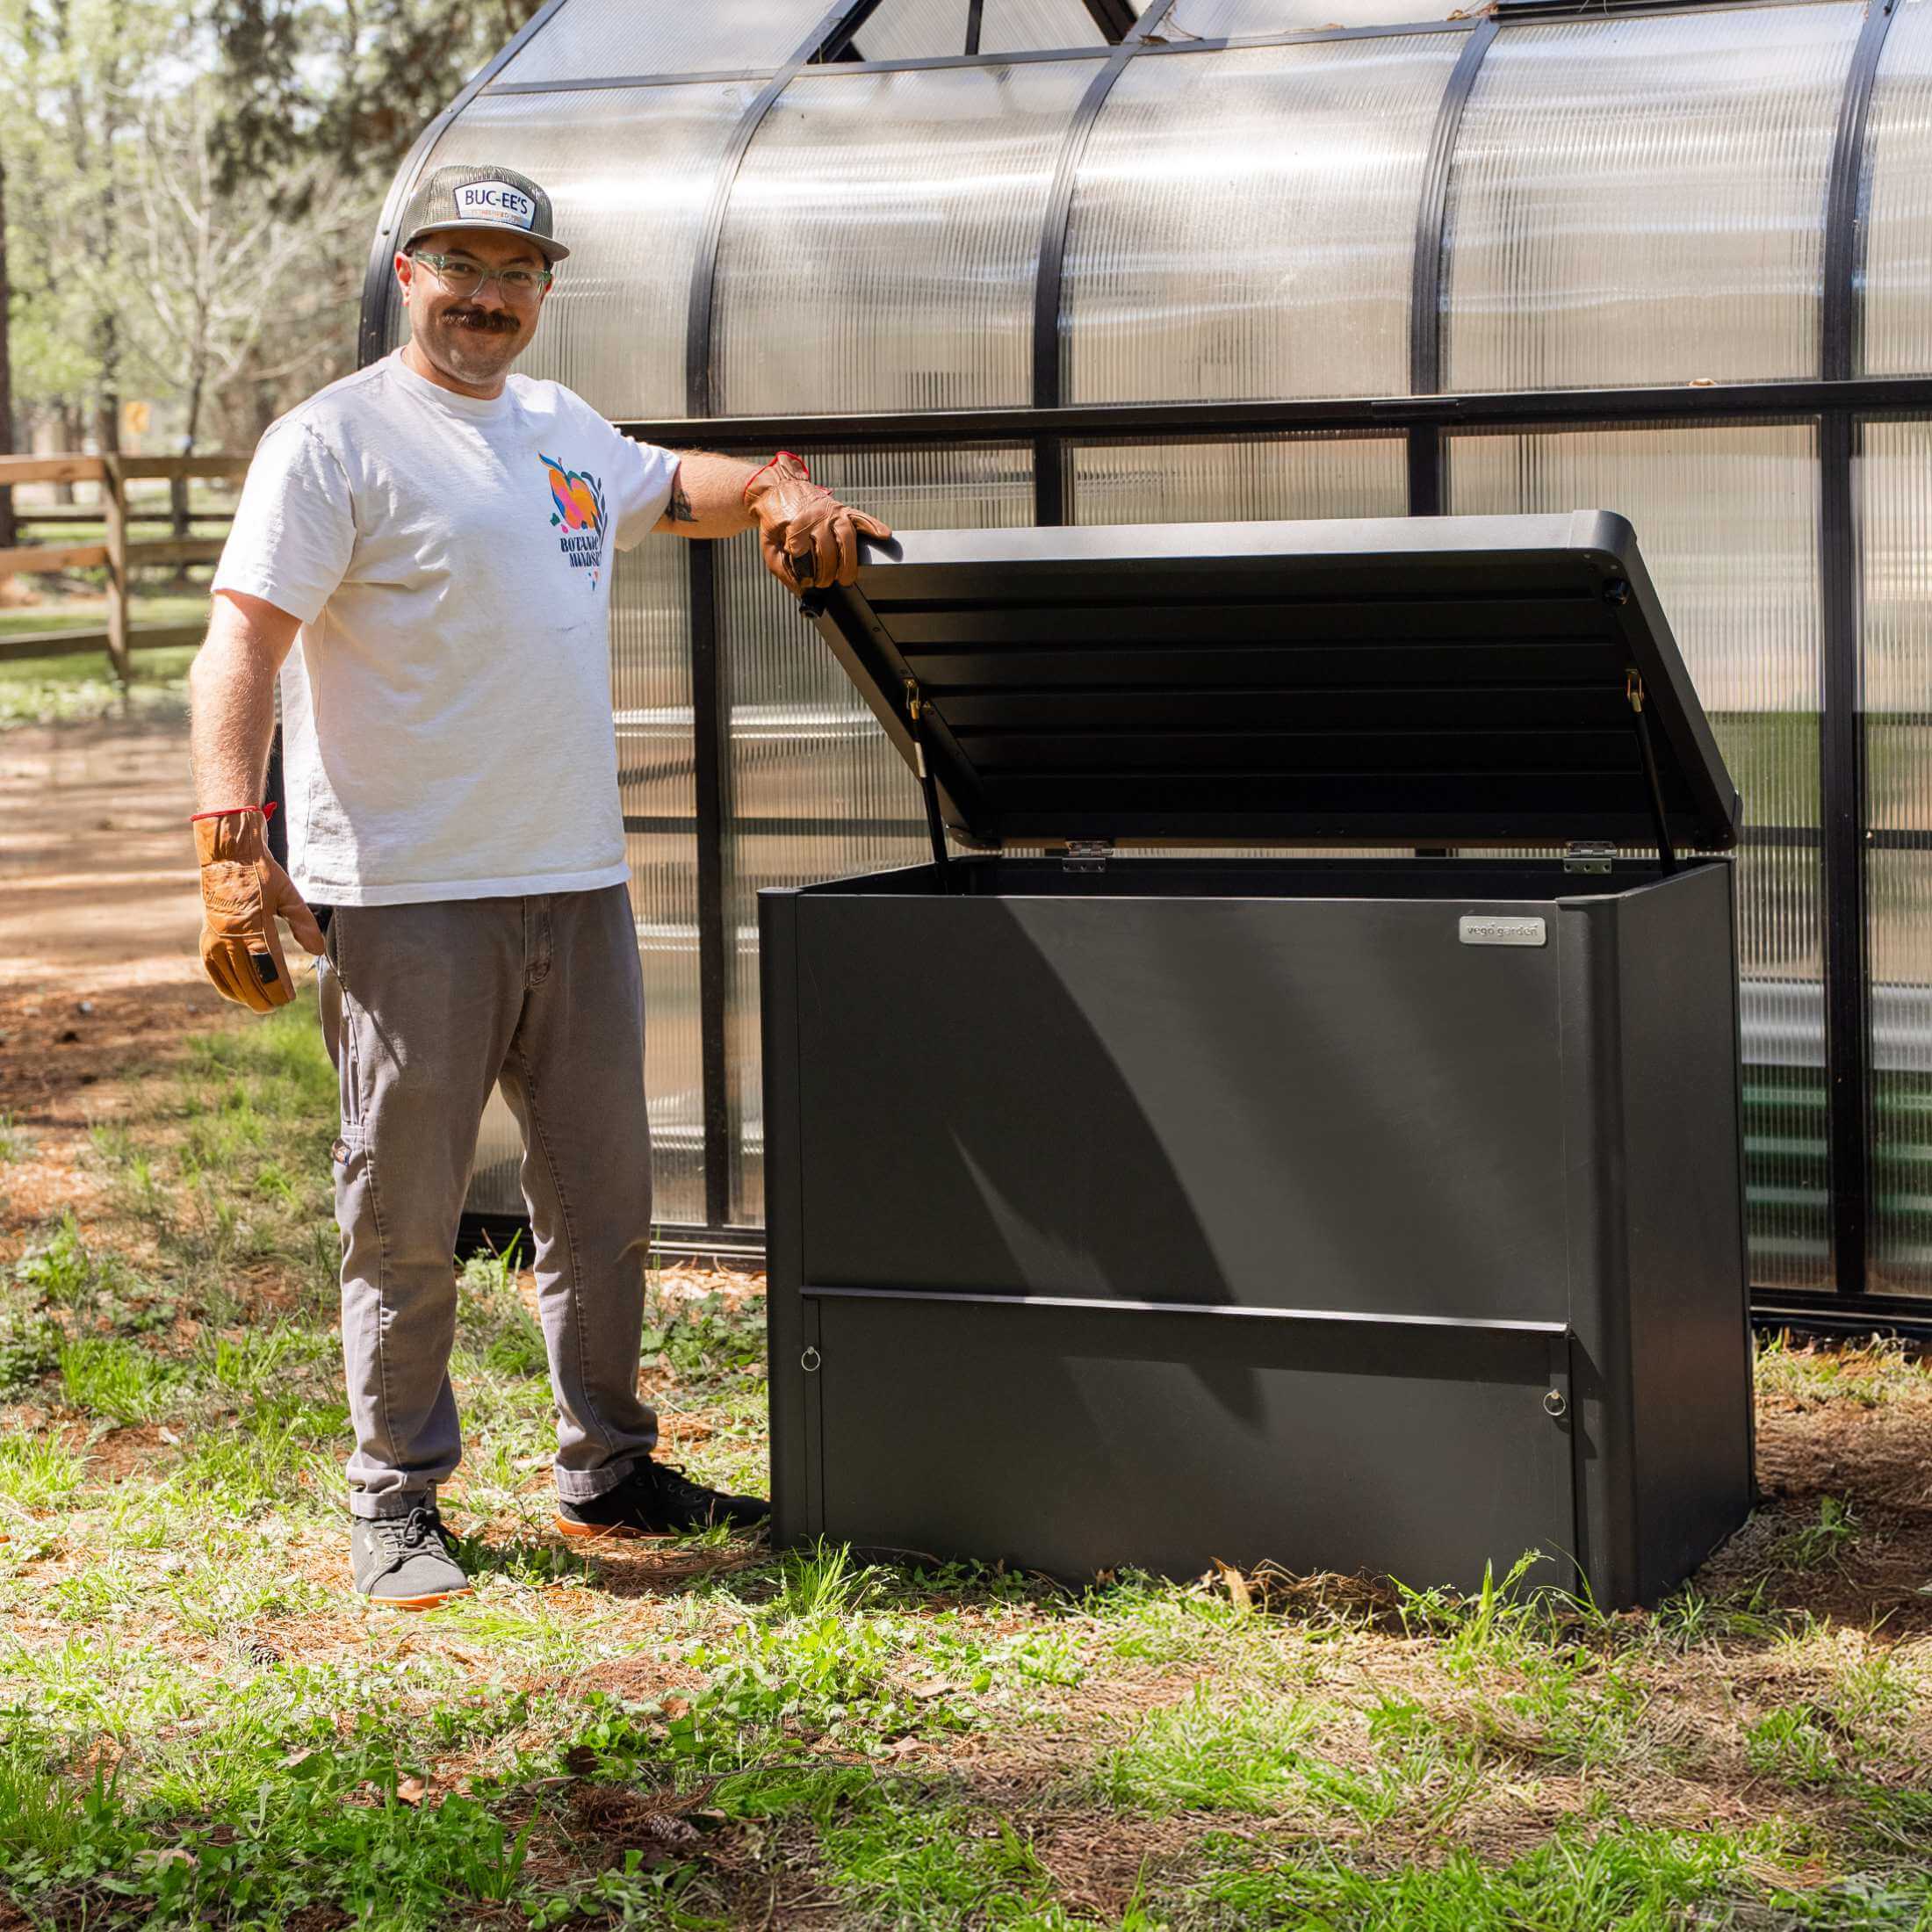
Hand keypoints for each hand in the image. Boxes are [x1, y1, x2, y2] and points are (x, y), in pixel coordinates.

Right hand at [193, 808, 325, 1012]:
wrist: (228, 857)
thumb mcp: (289, 894)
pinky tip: (236, 994)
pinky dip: (224, 984)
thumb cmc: (263, 875)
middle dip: (263, 995)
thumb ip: (304, 924)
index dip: (278, 986)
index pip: (267, 965)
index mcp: (254, 923)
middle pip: (247, 976)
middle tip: (277, 1006)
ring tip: (262, 1005)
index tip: (289, 997)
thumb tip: (318, 952)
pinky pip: (212, 969)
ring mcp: (215, 937)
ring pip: (230, 976)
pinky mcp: (206, 937)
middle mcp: (231, 934)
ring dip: (245, 994)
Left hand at [743, 453, 891, 592]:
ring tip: (846, 578)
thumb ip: (782, 569)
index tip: (806, 580)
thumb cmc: (775, 522)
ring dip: (849, 561)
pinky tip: (884, 535)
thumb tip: (801, 590)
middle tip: (825, 583)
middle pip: (827, 548)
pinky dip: (874, 526)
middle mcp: (815, 517)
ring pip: (846, 537)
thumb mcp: (769, 547)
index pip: (803, 552)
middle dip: (827, 572)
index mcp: (794, 525)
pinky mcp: (842, 510)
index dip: (805, 570)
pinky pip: (861, 517)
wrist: (778, 489)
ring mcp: (831, 513)